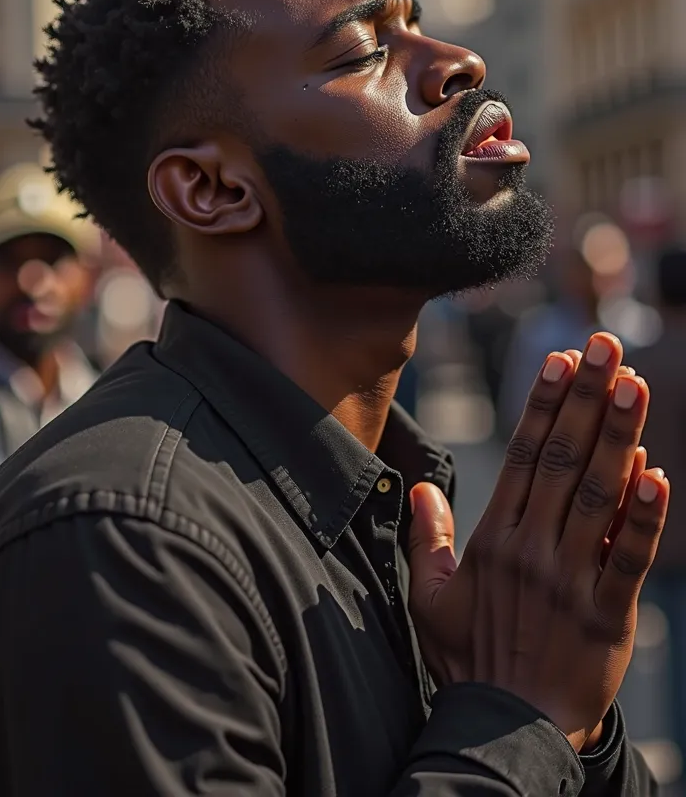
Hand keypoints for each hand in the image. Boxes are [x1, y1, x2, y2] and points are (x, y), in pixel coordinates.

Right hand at [408, 332, 668, 752]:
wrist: (506, 732)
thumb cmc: (469, 660)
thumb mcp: (431, 601)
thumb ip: (427, 540)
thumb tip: (421, 488)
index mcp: (493, 541)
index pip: (523, 457)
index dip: (543, 405)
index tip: (559, 360)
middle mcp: (531, 551)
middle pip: (562, 460)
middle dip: (585, 399)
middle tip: (605, 346)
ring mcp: (569, 582)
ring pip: (597, 496)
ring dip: (617, 437)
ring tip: (633, 385)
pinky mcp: (607, 617)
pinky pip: (629, 559)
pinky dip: (644, 516)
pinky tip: (658, 474)